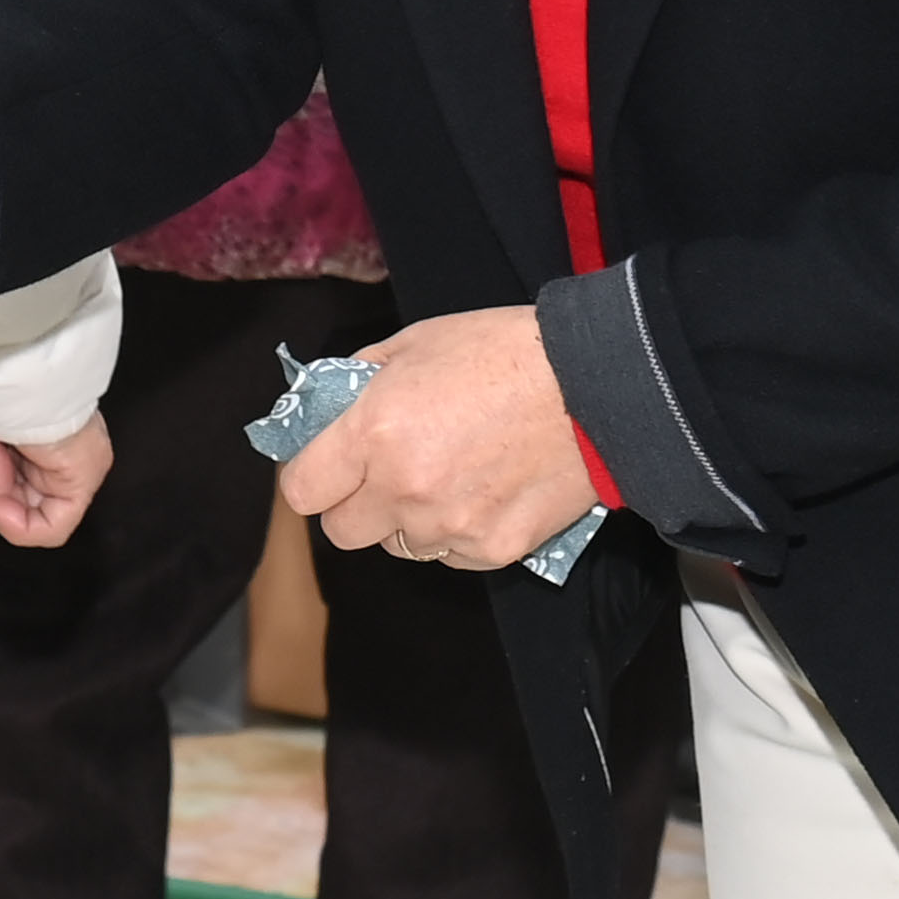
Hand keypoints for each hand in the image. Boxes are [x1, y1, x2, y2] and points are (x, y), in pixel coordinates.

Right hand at [0, 409, 113, 547]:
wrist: (5, 362)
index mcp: (34, 432)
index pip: (5, 484)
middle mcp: (58, 451)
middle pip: (11, 503)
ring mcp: (73, 466)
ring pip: (24, 515)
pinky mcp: (84, 479)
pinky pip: (49, 528)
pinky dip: (12, 516)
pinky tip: (0, 471)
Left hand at [281, 307, 596, 569]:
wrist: (597, 385)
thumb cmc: (506, 352)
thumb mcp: (415, 343)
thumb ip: (360, 380)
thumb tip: (327, 407)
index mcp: (374, 433)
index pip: (302, 491)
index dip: (313, 476)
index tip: (327, 466)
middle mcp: (404, 489)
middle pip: (343, 532)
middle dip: (356, 504)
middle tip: (386, 473)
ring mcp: (449, 526)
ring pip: (399, 546)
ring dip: (409, 520)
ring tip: (451, 474)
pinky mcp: (493, 550)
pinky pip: (451, 555)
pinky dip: (458, 533)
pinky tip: (486, 490)